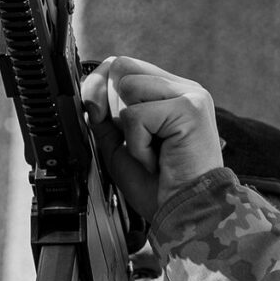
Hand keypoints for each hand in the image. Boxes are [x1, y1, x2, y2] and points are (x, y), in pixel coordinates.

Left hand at [83, 57, 222, 220]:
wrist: (188, 214)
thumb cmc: (161, 189)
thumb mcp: (122, 149)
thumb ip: (105, 121)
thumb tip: (89, 97)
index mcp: (170, 95)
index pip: (125, 66)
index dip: (101, 84)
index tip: (93, 109)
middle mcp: (184, 89)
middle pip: (123, 66)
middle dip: (109, 100)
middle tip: (125, 136)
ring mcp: (190, 95)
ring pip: (128, 85)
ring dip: (130, 129)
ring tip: (150, 151)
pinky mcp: (190, 108)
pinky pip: (137, 115)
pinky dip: (138, 145)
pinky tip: (158, 159)